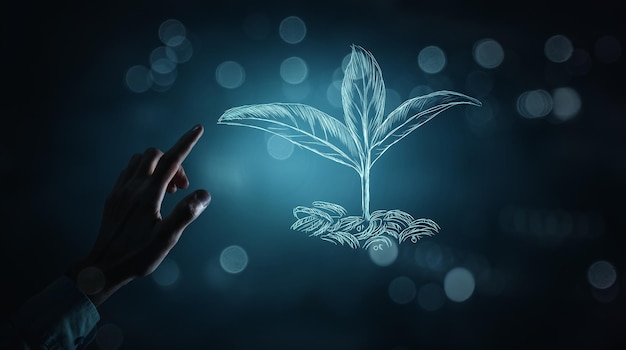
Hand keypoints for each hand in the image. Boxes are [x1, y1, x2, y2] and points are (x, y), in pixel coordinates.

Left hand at [66, 124, 210, 305]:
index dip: (187, 143)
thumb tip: (204, 193)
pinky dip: (143, 172)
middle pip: (155, 155)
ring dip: (157, 166)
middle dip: (173, 162)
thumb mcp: (166, 239)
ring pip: (139, 160)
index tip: (198, 128)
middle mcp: (132, 187)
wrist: (102, 267)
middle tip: (181, 188)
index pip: (172, 161)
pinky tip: (149, 192)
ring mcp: (120, 191)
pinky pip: (128, 171)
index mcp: (148, 195)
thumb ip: (185, 214)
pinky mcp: (112, 198)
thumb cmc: (137, 256)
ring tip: (167, 191)